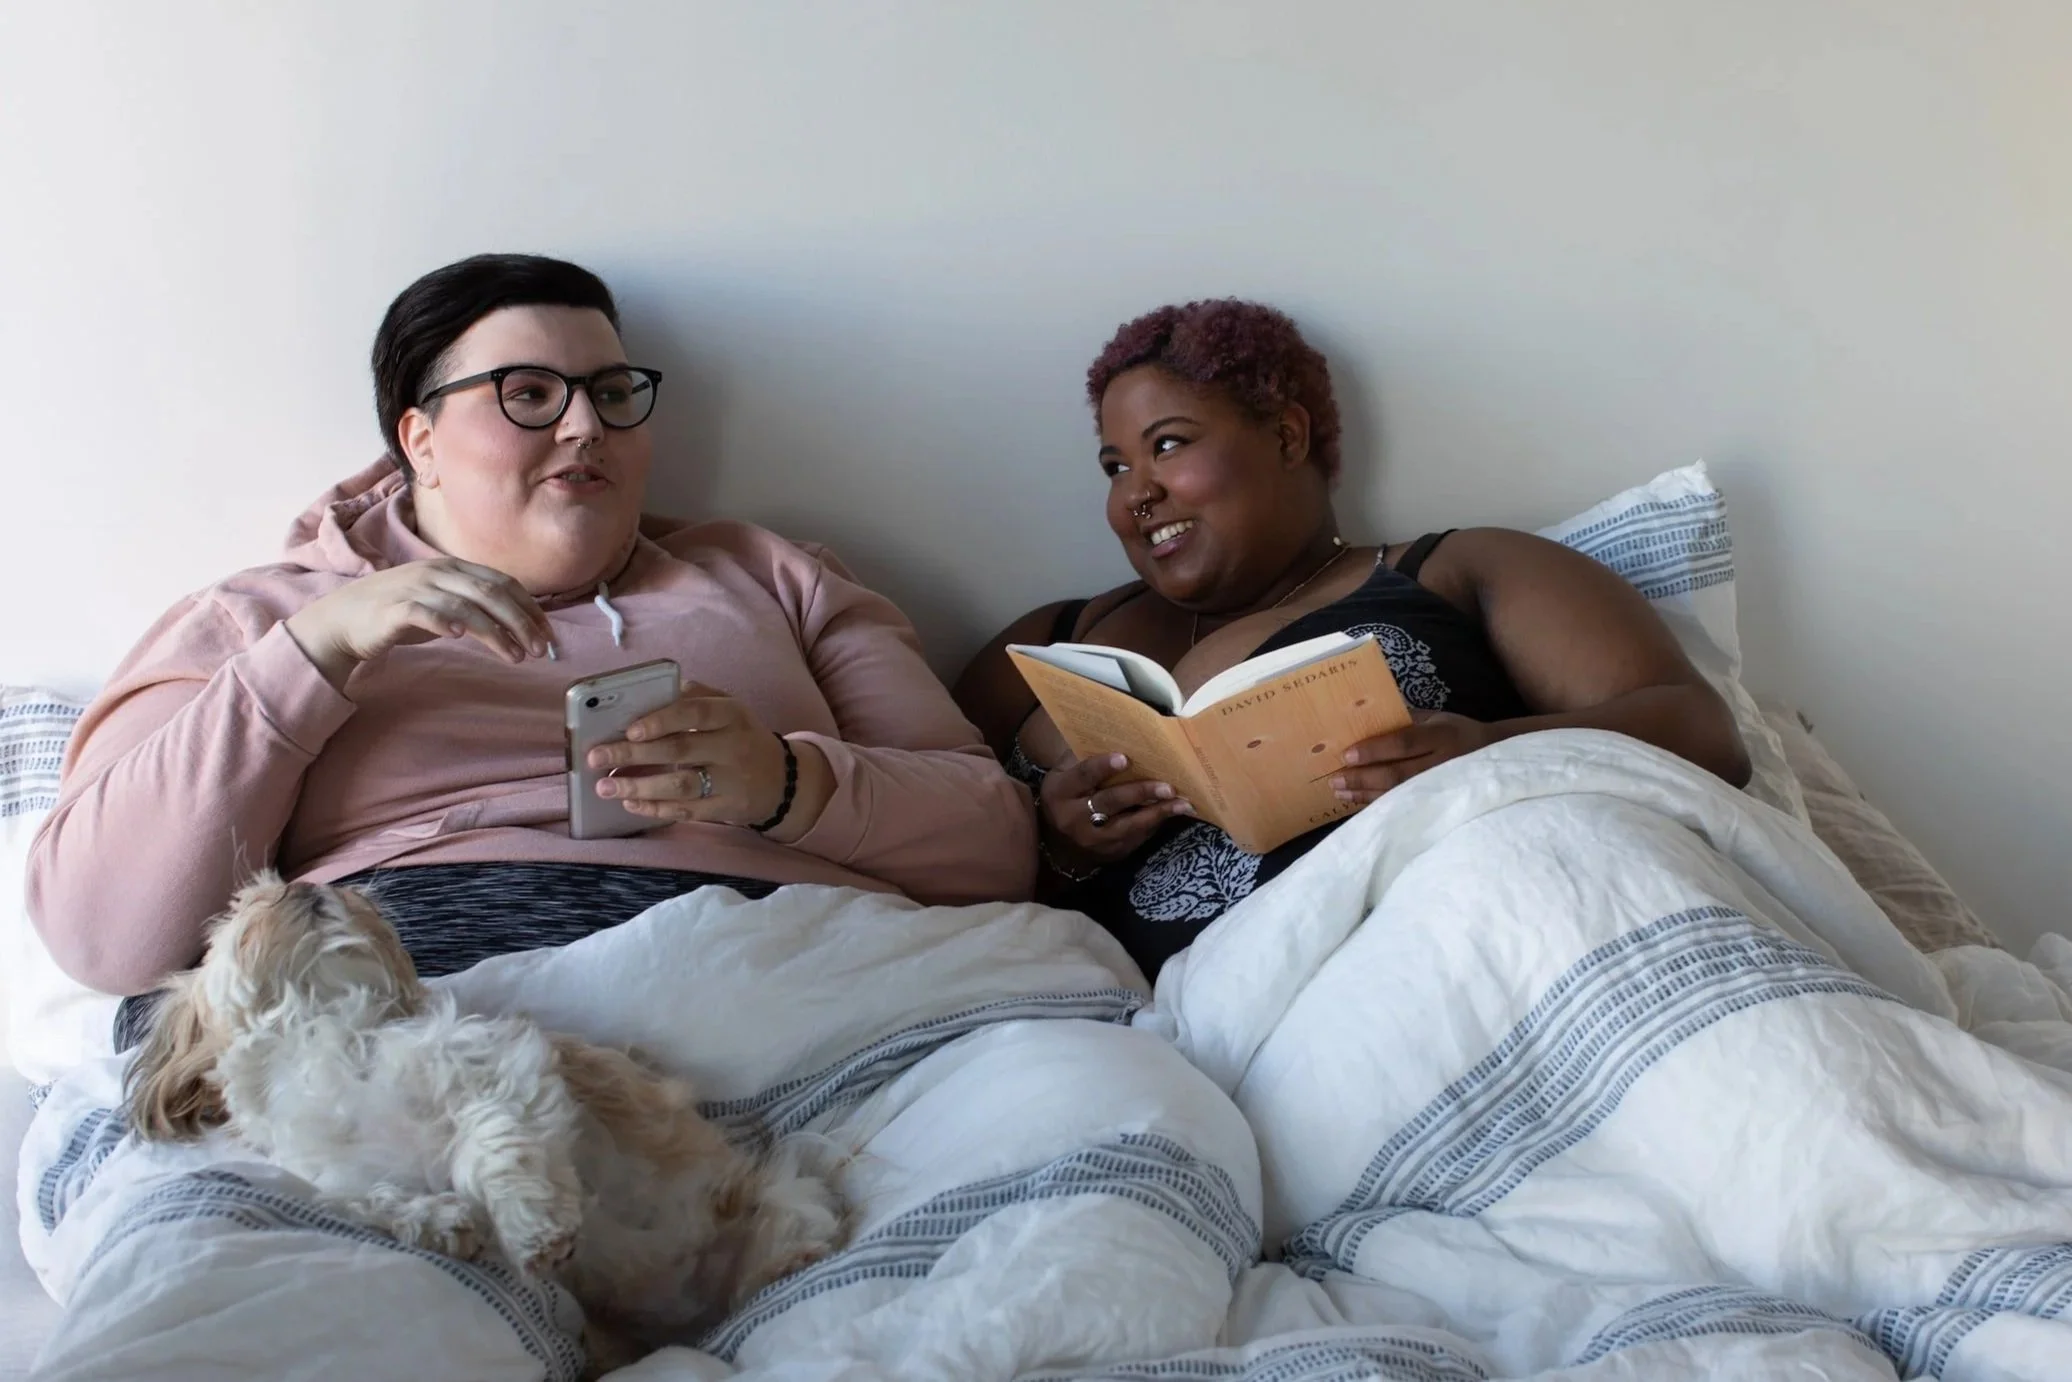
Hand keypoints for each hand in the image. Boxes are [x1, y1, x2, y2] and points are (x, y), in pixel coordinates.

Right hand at [285, 558, 552, 688]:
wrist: (343, 619)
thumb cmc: (398, 613)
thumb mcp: (443, 603)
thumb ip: (476, 607)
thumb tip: (519, 625)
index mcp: (453, 568)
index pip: (502, 582)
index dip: (529, 607)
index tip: (548, 633)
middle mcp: (437, 572)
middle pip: (490, 593)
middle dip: (521, 621)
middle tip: (540, 649)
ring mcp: (414, 588)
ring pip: (464, 606)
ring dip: (495, 632)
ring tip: (515, 656)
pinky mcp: (393, 609)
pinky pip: (422, 612)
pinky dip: (443, 621)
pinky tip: (460, 637)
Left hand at [584, 682, 829, 837]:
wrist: (784, 780)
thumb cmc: (741, 737)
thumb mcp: (729, 709)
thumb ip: (695, 697)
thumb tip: (649, 693)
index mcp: (731, 714)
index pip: (695, 713)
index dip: (661, 720)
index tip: (629, 729)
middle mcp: (734, 747)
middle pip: (679, 750)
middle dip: (633, 755)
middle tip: (596, 757)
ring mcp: (731, 781)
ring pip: (680, 786)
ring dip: (639, 787)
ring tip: (604, 787)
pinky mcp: (727, 809)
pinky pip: (687, 812)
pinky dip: (656, 809)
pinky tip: (631, 804)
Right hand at [1038, 752, 1192, 871]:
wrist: (1060, 841)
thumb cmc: (1069, 794)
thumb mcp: (1066, 774)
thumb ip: (1086, 758)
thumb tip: (1122, 735)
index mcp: (1060, 792)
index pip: (1083, 776)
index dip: (1103, 767)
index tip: (1125, 758)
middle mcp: (1073, 818)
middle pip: (1110, 802)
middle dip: (1140, 792)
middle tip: (1167, 786)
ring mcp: (1093, 839)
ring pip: (1128, 825)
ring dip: (1157, 813)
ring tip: (1182, 803)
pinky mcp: (1111, 852)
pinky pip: (1137, 837)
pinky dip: (1156, 823)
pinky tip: (1174, 812)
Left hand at [1332, 710, 1496, 805]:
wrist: (1496, 757)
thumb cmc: (1458, 733)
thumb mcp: (1438, 718)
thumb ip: (1406, 719)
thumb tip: (1364, 718)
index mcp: (1441, 736)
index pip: (1404, 743)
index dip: (1374, 750)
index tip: (1347, 754)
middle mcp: (1442, 764)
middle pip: (1397, 774)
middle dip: (1362, 777)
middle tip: (1335, 778)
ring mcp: (1442, 788)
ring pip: (1399, 795)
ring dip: (1366, 795)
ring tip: (1340, 792)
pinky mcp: (1439, 805)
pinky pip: (1405, 807)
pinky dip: (1379, 806)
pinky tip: (1360, 803)